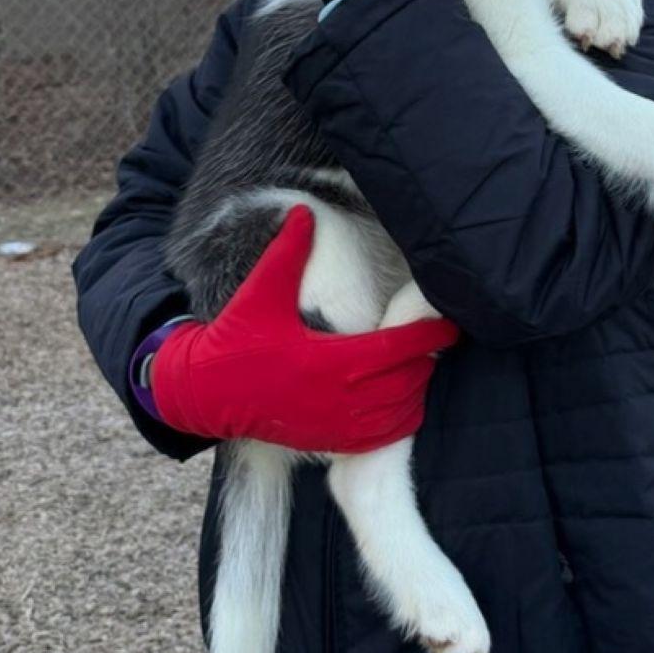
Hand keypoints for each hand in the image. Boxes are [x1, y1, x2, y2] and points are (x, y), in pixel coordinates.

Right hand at [151, 207, 456, 452]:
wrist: (205, 394)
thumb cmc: (234, 340)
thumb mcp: (260, 292)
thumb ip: (287, 251)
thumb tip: (301, 211)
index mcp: (328, 360)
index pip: (397, 348)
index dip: (428, 335)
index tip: (448, 323)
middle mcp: (337, 397)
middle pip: (407, 381)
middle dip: (426, 359)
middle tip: (436, 337)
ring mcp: (335, 425)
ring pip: (400, 411)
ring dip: (417, 388)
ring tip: (420, 362)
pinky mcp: (330, 442)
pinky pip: (382, 436)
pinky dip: (401, 418)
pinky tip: (402, 398)